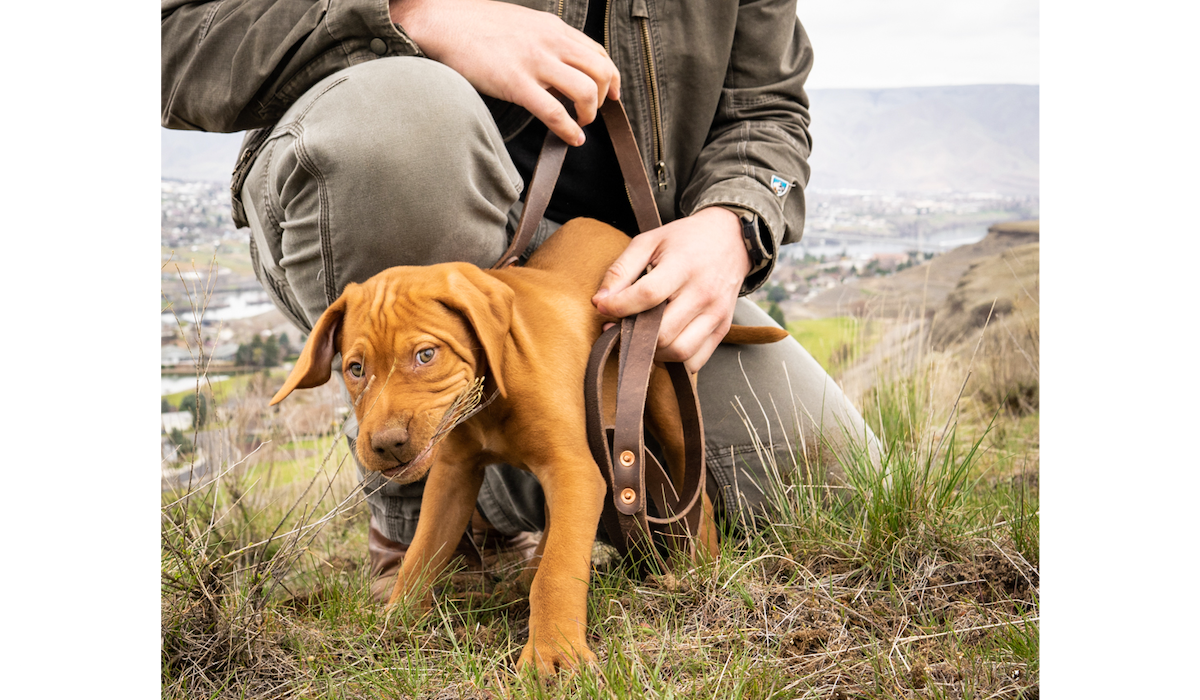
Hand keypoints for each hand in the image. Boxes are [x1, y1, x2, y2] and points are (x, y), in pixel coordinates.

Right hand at [390, 0, 620, 144]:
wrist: (443, 22)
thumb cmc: (476, 25)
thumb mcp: (522, 24)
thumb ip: (544, 42)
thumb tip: (557, 64)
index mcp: (553, 28)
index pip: (598, 53)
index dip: (612, 77)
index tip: (612, 95)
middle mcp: (551, 42)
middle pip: (601, 72)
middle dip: (603, 98)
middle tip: (591, 112)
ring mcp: (535, 62)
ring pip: (586, 91)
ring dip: (589, 114)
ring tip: (579, 124)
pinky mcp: (516, 83)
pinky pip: (554, 112)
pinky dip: (569, 130)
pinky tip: (572, 138)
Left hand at [592, 207, 749, 373]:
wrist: (731, 239)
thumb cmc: (684, 241)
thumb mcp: (648, 242)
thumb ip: (620, 270)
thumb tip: (600, 301)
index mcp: (683, 266)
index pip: (647, 296)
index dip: (619, 307)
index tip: (603, 307)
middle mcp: (703, 293)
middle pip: (662, 333)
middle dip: (634, 335)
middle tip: (621, 326)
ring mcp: (716, 314)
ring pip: (679, 352)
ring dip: (653, 353)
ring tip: (642, 337)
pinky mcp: (723, 329)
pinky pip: (695, 362)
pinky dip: (674, 362)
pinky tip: (663, 345)